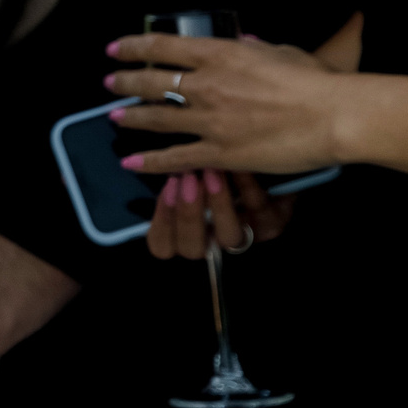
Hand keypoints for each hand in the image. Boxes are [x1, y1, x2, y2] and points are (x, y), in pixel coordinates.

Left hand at [106, 32, 348, 177]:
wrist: (334, 116)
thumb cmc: (314, 81)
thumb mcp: (280, 51)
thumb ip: (253, 48)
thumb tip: (241, 40)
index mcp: (219, 54)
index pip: (162, 46)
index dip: (133, 47)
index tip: (117, 50)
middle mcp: (206, 85)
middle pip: (151, 81)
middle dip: (126, 82)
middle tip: (111, 84)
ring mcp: (210, 120)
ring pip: (157, 118)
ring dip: (131, 117)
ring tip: (114, 117)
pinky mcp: (221, 153)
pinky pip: (177, 158)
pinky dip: (150, 162)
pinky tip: (131, 163)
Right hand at [141, 167, 295, 259]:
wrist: (271, 167)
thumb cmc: (216, 171)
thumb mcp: (187, 178)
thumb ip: (169, 179)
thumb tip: (136, 159)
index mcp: (186, 234)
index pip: (162, 246)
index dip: (161, 222)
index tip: (165, 188)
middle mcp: (213, 242)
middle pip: (192, 248)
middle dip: (187, 215)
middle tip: (184, 179)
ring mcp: (244, 236)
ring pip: (227, 236)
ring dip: (217, 204)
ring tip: (211, 171)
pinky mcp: (271, 226)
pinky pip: (258, 213)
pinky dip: (247, 188)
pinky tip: (238, 165)